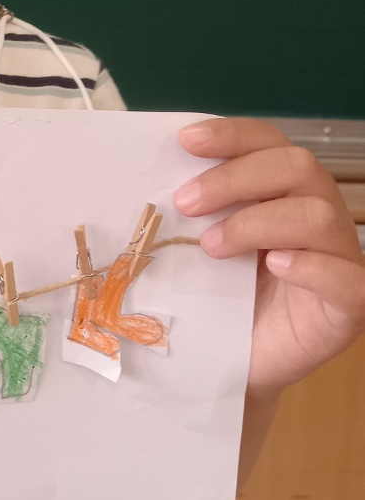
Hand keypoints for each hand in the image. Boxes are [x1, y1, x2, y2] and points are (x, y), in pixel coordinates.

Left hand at [175, 117, 364, 398]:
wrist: (234, 364)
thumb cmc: (218, 297)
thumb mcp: (202, 243)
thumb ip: (195, 207)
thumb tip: (153, 173)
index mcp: (286, 189)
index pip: (270, 142)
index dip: (232, 134)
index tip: (186, 141)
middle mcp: (320, 214)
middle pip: (296, 168)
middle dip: (235, 178)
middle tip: (185, 202)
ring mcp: (341, 259)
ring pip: (317, 215)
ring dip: (256, 222)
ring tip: (211, 245)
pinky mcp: (349, 305)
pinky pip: (345, 277)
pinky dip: (310, 265)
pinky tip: (276, 264)